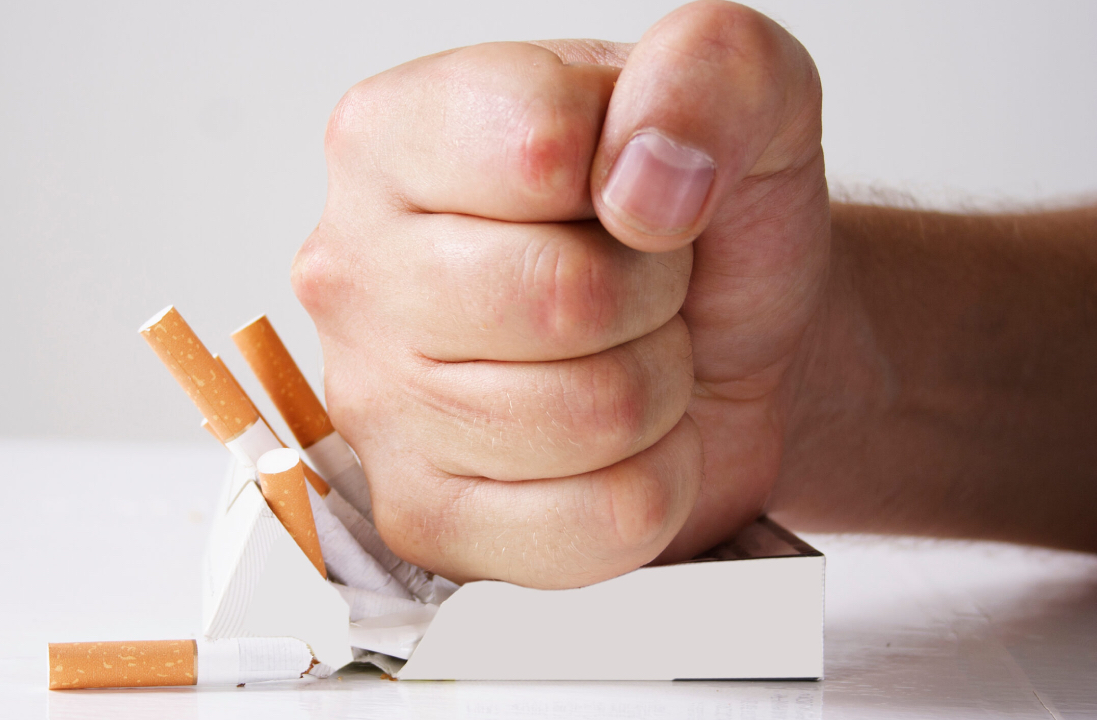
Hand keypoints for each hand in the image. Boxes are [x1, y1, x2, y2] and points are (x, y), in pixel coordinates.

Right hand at [293, 0, 828, 587]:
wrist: (723, 344)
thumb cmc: (701, 225)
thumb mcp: (743, 96)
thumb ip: (711, 69)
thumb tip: (646, 180)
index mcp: (392, 137)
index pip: (537, 146)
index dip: (640, 174)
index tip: (636, 190)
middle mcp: (353, 269)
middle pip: (562, 299)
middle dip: (654, 295)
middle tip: (643, 286)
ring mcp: (376, 405)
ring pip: (592, 417)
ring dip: (658, 387)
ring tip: (628, 354)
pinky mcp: (425, 517)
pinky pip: (600, 523)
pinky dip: (656, 482)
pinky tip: (617, 442)